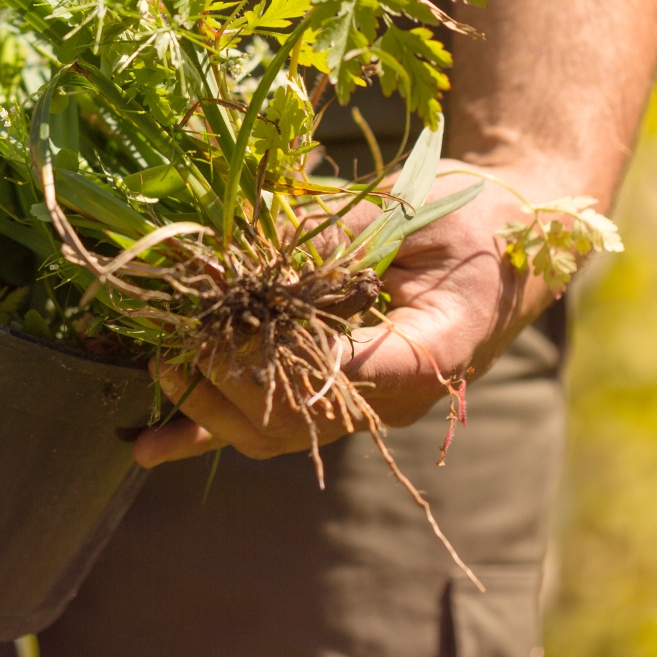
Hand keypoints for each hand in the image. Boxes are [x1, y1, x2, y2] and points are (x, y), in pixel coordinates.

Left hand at [132, 159, 570, 467]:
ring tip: (162, 366)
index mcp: (439, 345)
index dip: (302, 357)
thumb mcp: (418, 209)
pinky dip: (203, 434)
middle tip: (190, 334)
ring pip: (274, 432)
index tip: (247, 327)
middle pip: (305, 411)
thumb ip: (343, 236)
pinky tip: (148, 448)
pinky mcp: (332, 399)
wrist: (508, 244)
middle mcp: (398, 394)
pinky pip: (264, 427)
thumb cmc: (473, 217)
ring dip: (210, 405)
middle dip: (236, 375)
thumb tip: (255, 250)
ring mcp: (363, 405)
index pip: (366, 369)